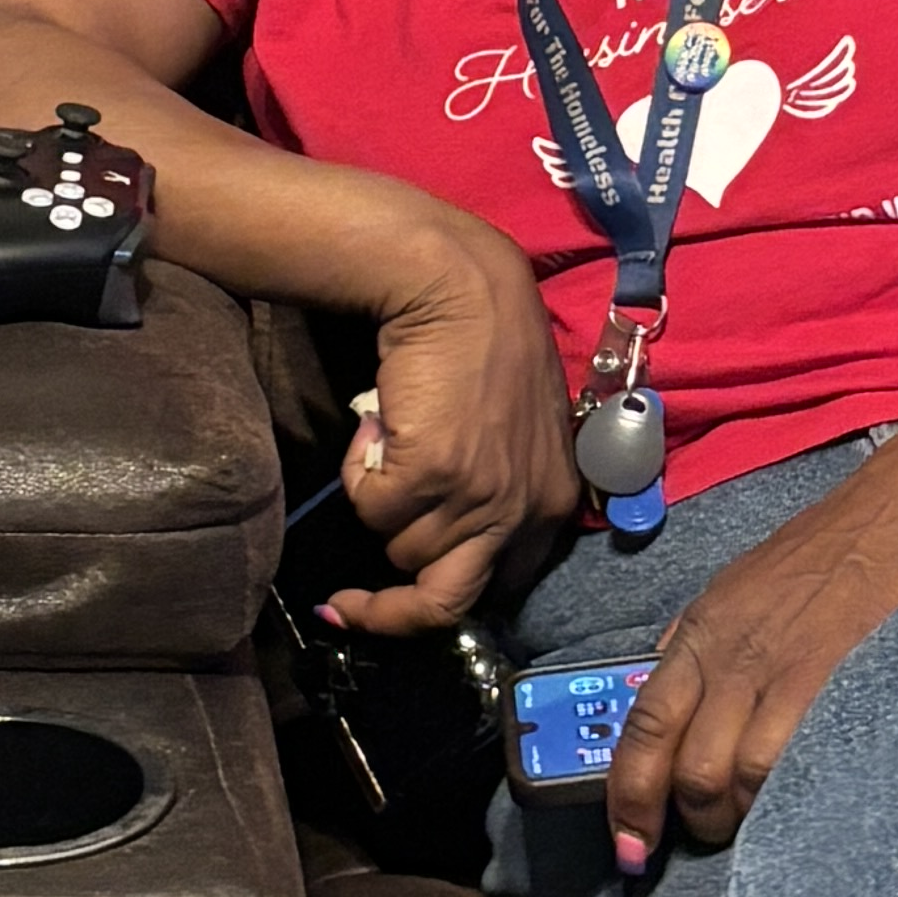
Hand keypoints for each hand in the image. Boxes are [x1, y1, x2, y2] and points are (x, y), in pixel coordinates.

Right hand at [319, 214, 581, 633]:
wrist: (460, 287)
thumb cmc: (483, 348)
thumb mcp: (516, 438)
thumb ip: (496, 496)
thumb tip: (437, 546)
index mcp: (552, 506)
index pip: (498, 595)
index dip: (436, 607)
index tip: (389, 608)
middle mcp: (523, 511)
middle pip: (443, 596)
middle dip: (390, 594)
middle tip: (346, 597)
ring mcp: (480, 495)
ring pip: (398, 546)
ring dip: (380, 503)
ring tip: (390, 440)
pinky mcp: (433, 471)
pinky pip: (371, 507)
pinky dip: (358, 470)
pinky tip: (378, 424)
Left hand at [601, 429, 897, 861]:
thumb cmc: (829, 547)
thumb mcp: (740, 587)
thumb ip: (700, 643)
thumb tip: (662, 692)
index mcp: (701, 630)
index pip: (643, 726)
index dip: (628, 793)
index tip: (628, 841)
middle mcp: (731, 655)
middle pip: (686, 766)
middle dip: (687, 819)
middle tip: (702, 837)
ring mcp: (784, 672)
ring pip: (735, 777)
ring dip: (738, 819)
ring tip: (753, 826)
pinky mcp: (837, 686)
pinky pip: (794, 765)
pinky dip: (785, 801)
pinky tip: (794, 810)